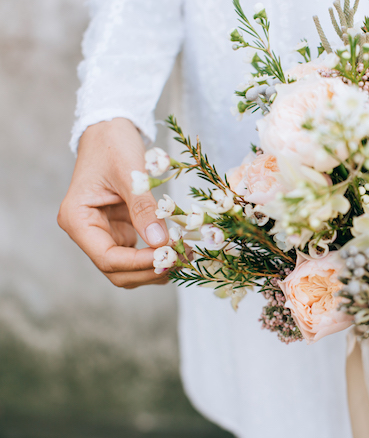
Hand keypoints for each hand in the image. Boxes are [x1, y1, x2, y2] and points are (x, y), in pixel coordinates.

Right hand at [58, 118, 169, 288]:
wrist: (110, 130)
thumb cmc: (114, 145)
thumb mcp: (130, 173)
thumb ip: (144, 208)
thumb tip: (160, 242)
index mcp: (77, 219)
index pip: (107, 258)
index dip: (140, 263)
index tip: (170, 256)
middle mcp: (86, 232)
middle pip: (116, 270)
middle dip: (150, 270)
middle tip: (183, 260)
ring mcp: (103, 233)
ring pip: (128, 269)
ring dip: (156, 269)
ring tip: (185, 256)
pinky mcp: (120, 230)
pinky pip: (138, 255)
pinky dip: (158, 257)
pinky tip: (179, 251)